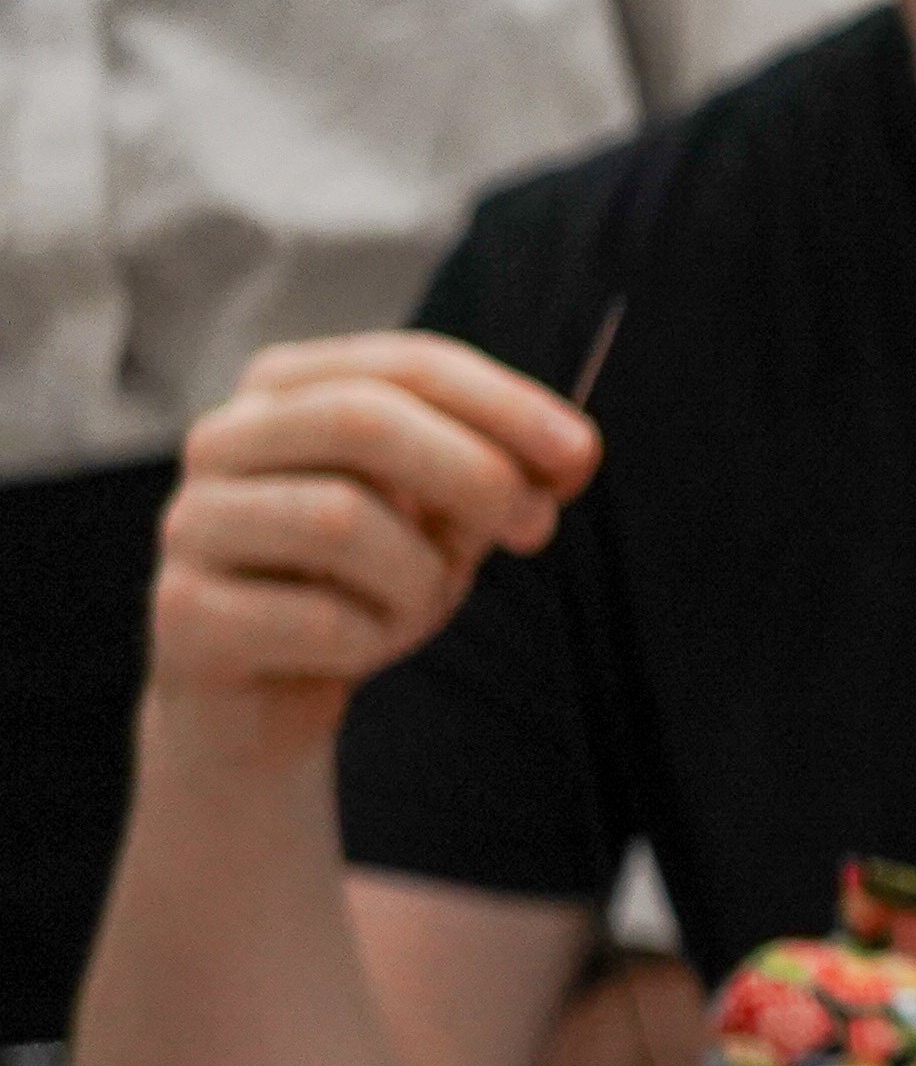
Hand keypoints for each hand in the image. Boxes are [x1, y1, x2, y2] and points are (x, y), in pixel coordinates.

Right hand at [141, 334, 595, 766]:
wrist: (260, 700)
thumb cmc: (357, 586)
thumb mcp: (440, 520)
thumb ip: (496, 475)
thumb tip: (566, 459)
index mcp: (287, 389)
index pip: (406, 365)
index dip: (505, 405)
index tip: (580, 457)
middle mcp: (223, 439)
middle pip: (362, 421)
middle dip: (472, 474)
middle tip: (531, 531)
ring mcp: (193, 521)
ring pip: (342, 519)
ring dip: (420, 575)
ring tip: (414, 603)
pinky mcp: (184, 609)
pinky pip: (321, 619)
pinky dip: (373, 640)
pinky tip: (356, 648)